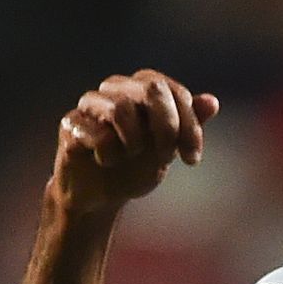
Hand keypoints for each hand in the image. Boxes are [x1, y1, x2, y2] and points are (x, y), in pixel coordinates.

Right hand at [51, 71, 219, 212]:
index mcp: (141, 88)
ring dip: (135, 144)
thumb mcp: (168, 148)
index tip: (191, 158)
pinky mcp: (71, 124)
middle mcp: (115, 88)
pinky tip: (105, 162)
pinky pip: (98, 136)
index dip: (189, 124)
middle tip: (165, 157)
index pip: (173, 90)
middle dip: (167, 127)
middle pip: (151, 88)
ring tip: (131, 157)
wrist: (100, 195)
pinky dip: (110, 156)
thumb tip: (212, 101)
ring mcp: (91, 103)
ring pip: (121, 110)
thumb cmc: (135, 166)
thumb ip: (189, 124)